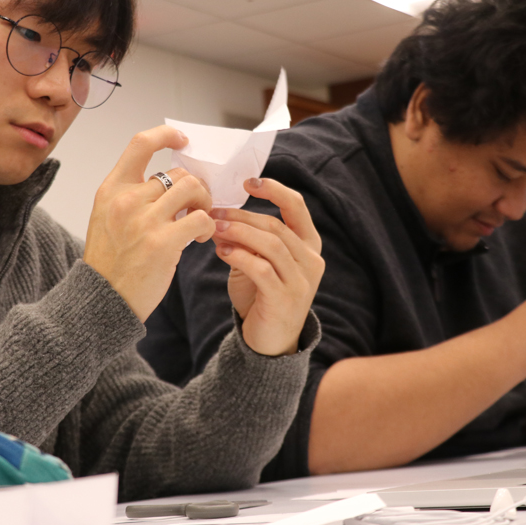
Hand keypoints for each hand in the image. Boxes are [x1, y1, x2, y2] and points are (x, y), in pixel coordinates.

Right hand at [84, 126, 215, 320]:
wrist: (102, 301)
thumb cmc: (110, 264)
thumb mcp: (107, 219)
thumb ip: (132, 197)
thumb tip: (168, 183)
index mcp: (111, 189)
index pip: (139, 144)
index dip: (165, 135)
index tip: (182, 140)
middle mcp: (126, 199)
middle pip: (177, 172)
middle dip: (195, 187)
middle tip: (197, 206)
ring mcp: (144, 220)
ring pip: (193, 189)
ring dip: (205, 204)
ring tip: (200, 222)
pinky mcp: (163, 242)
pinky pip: (201, 219)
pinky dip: (208, 227)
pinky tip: (200, 239)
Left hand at [210, 178, 324, 355]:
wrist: (270, 342)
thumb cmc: (262, 298)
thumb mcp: (256, 263)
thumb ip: (246, 241)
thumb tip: (220, 217)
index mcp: (308, 245)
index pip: (296, 206)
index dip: (274, 189)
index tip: (248, 182)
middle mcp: (311, 260)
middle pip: (276, 225)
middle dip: (242, 215)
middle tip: (215, 212)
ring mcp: (301, 280)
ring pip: (271, 244)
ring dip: (239, 233)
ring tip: (214, 229)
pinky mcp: (285, 298)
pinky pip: (262, 269)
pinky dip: (240, 257)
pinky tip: (222, 252)